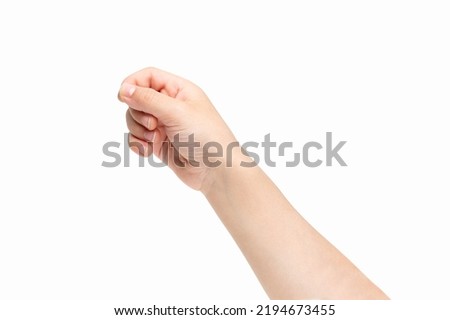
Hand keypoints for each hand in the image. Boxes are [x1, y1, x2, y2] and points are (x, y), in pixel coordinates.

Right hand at [118, 67, 237, 190]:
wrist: (216, 170)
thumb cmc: (205, 136)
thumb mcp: (176, 112)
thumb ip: (148, 99)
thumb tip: (123, 89)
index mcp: (179, 90)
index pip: (148, 76)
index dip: (133, 84)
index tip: (123, 97)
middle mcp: (171, 105)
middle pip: (137, 99)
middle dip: (138, 113)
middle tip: (153, 125)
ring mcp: (164, 125)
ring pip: (135, 120)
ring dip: (138, 130)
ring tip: (155, 141)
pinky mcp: (160, 144)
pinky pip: (138, 139)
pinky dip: (138, 144)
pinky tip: (149, 152)